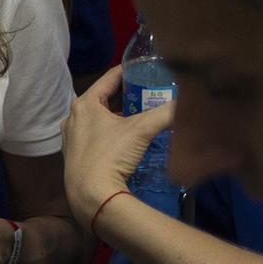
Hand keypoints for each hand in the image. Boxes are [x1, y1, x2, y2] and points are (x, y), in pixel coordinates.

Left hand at [62, 68, 174, 225]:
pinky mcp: (75, 157)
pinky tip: (126, 139)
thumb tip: (190, 101)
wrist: (92, 196)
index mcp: (84, 104)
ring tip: (140, 114)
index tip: (144, 67)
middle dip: (125, 96)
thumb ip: (166, 112)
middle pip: (103, 99)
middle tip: (147, 92)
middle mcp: (73, 118)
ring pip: (99, 119)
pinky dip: (111, 133)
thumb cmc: (111, 155)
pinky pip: (96, 136)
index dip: (128, 71)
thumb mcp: (142, 129)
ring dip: (117, 116)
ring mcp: (72, 139)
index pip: (108, 78)